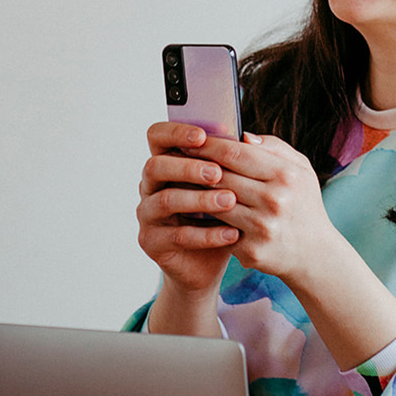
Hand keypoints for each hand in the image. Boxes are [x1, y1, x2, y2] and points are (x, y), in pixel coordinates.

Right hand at [136, 121, 240, 296]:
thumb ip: (233, 163)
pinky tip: (231, 233)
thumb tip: (248, 139)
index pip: (157, 136)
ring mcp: (147, 215)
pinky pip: (176, 236)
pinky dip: (206, 235)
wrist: (209, 262)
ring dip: (199, 199)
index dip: (175, 132)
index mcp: (166, 163)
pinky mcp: (151, 242)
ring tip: (230, 201)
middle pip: (155, 166)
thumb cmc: (220, 216)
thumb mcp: (230, 185)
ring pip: (165, 200)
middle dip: (187, 167)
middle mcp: (150, 186)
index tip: (203, 136)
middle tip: (217, 172)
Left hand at [190, 132, 339, 287]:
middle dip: (195, 166)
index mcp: (286, 175)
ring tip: (182, 181)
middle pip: (220, 176)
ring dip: (194, 192)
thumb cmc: (303, 204)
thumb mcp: (301, 170)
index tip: (190, 139)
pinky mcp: (251, 251)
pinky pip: (217, 229)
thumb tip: (243, 135)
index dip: (208, 145)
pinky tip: (193, 210)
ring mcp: (262, 228)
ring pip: (214, 203)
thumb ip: (274, 146)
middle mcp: (275, 201)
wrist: (315, 254)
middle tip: (176, 158)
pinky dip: (203, 219)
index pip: (235, 153)